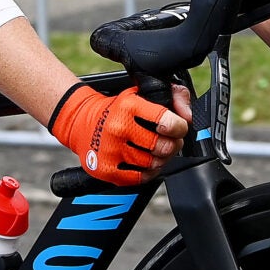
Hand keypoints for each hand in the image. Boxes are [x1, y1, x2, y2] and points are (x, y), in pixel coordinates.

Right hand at [49, 82, 192, 183]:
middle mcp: (118, 128)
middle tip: (170, 141)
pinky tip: (146, 163)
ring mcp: (111, 151)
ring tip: (157, 151)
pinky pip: (139, 178)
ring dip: (161, 159)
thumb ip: (173, 95)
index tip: (178, 127)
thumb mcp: (141, 91)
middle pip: (162, 147)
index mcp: (129, 106)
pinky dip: (148, 173)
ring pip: (153, 164)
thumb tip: (187, 116)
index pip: (166, 122)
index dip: (179, 127)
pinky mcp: (106, 169)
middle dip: (173, 145)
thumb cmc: (117, 108)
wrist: (82, 122)